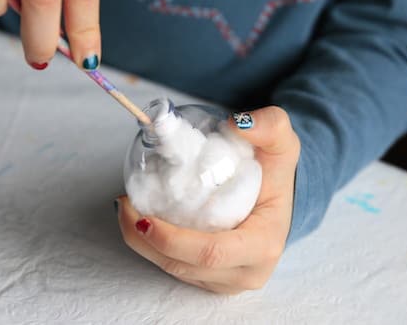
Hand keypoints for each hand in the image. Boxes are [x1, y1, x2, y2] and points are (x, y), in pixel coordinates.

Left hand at [116, 106, 300, 293]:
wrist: (279, 197)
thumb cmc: (277, 172)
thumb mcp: (282, 141)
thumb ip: (270, 125)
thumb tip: (236, 124)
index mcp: (263, 245)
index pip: (211, 253)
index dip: (171, 239)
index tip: (142, 214)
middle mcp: (248, 272)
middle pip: (184, 266)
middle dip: (144, 241)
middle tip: (123, 205)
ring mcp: (230, 281)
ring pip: (176, 271)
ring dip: (143, 244)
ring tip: (127, 209)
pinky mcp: (215, 281)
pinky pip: (178, 270)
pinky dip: (154, 247)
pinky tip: (143, 220)